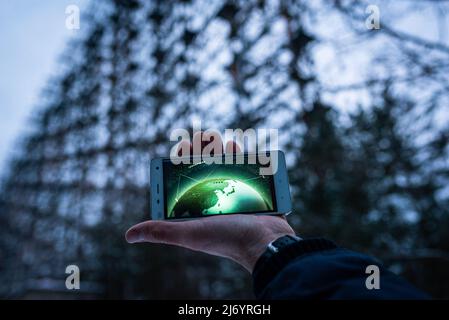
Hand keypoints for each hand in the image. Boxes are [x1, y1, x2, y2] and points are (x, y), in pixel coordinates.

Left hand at [125, 132, 295, 271]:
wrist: (266, 243)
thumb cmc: (226, 239)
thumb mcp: (189, 233)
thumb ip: (162, 231)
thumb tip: (129, 235)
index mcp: (201, 211)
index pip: (187, 182)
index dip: (183, 164)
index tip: (181, 149)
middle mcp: (218, 205)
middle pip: (208, 172)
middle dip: (204, 153)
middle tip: (203, 139)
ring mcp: (239, 199)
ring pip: (229, 169)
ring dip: (223, 152)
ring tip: (220, 140)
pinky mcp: (258, 195)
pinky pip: (250, 172)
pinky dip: (245, 158)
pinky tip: (238, 146)